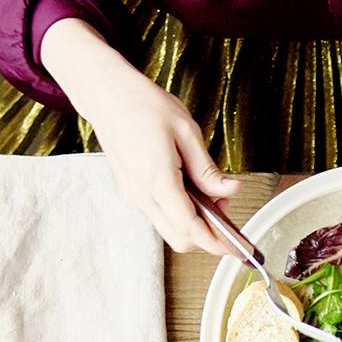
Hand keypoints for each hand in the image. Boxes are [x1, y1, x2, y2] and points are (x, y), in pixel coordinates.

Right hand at [40, 17, 237, 255]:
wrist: (105, 94)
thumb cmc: (142, 104)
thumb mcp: (186, 130)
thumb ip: (207, 168)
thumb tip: (230, 190)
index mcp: (157, 178)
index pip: (190, 227)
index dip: (217, 242)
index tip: (236, 247)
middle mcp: (142, 194)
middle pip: (180, 238)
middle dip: (207, 234)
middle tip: (223, 207)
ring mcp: (134, 195)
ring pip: (170, 229)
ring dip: (194, 222)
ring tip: (208, 192)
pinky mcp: (132, 191)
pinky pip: (160, 214)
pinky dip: (180, 211)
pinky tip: (190, 188)